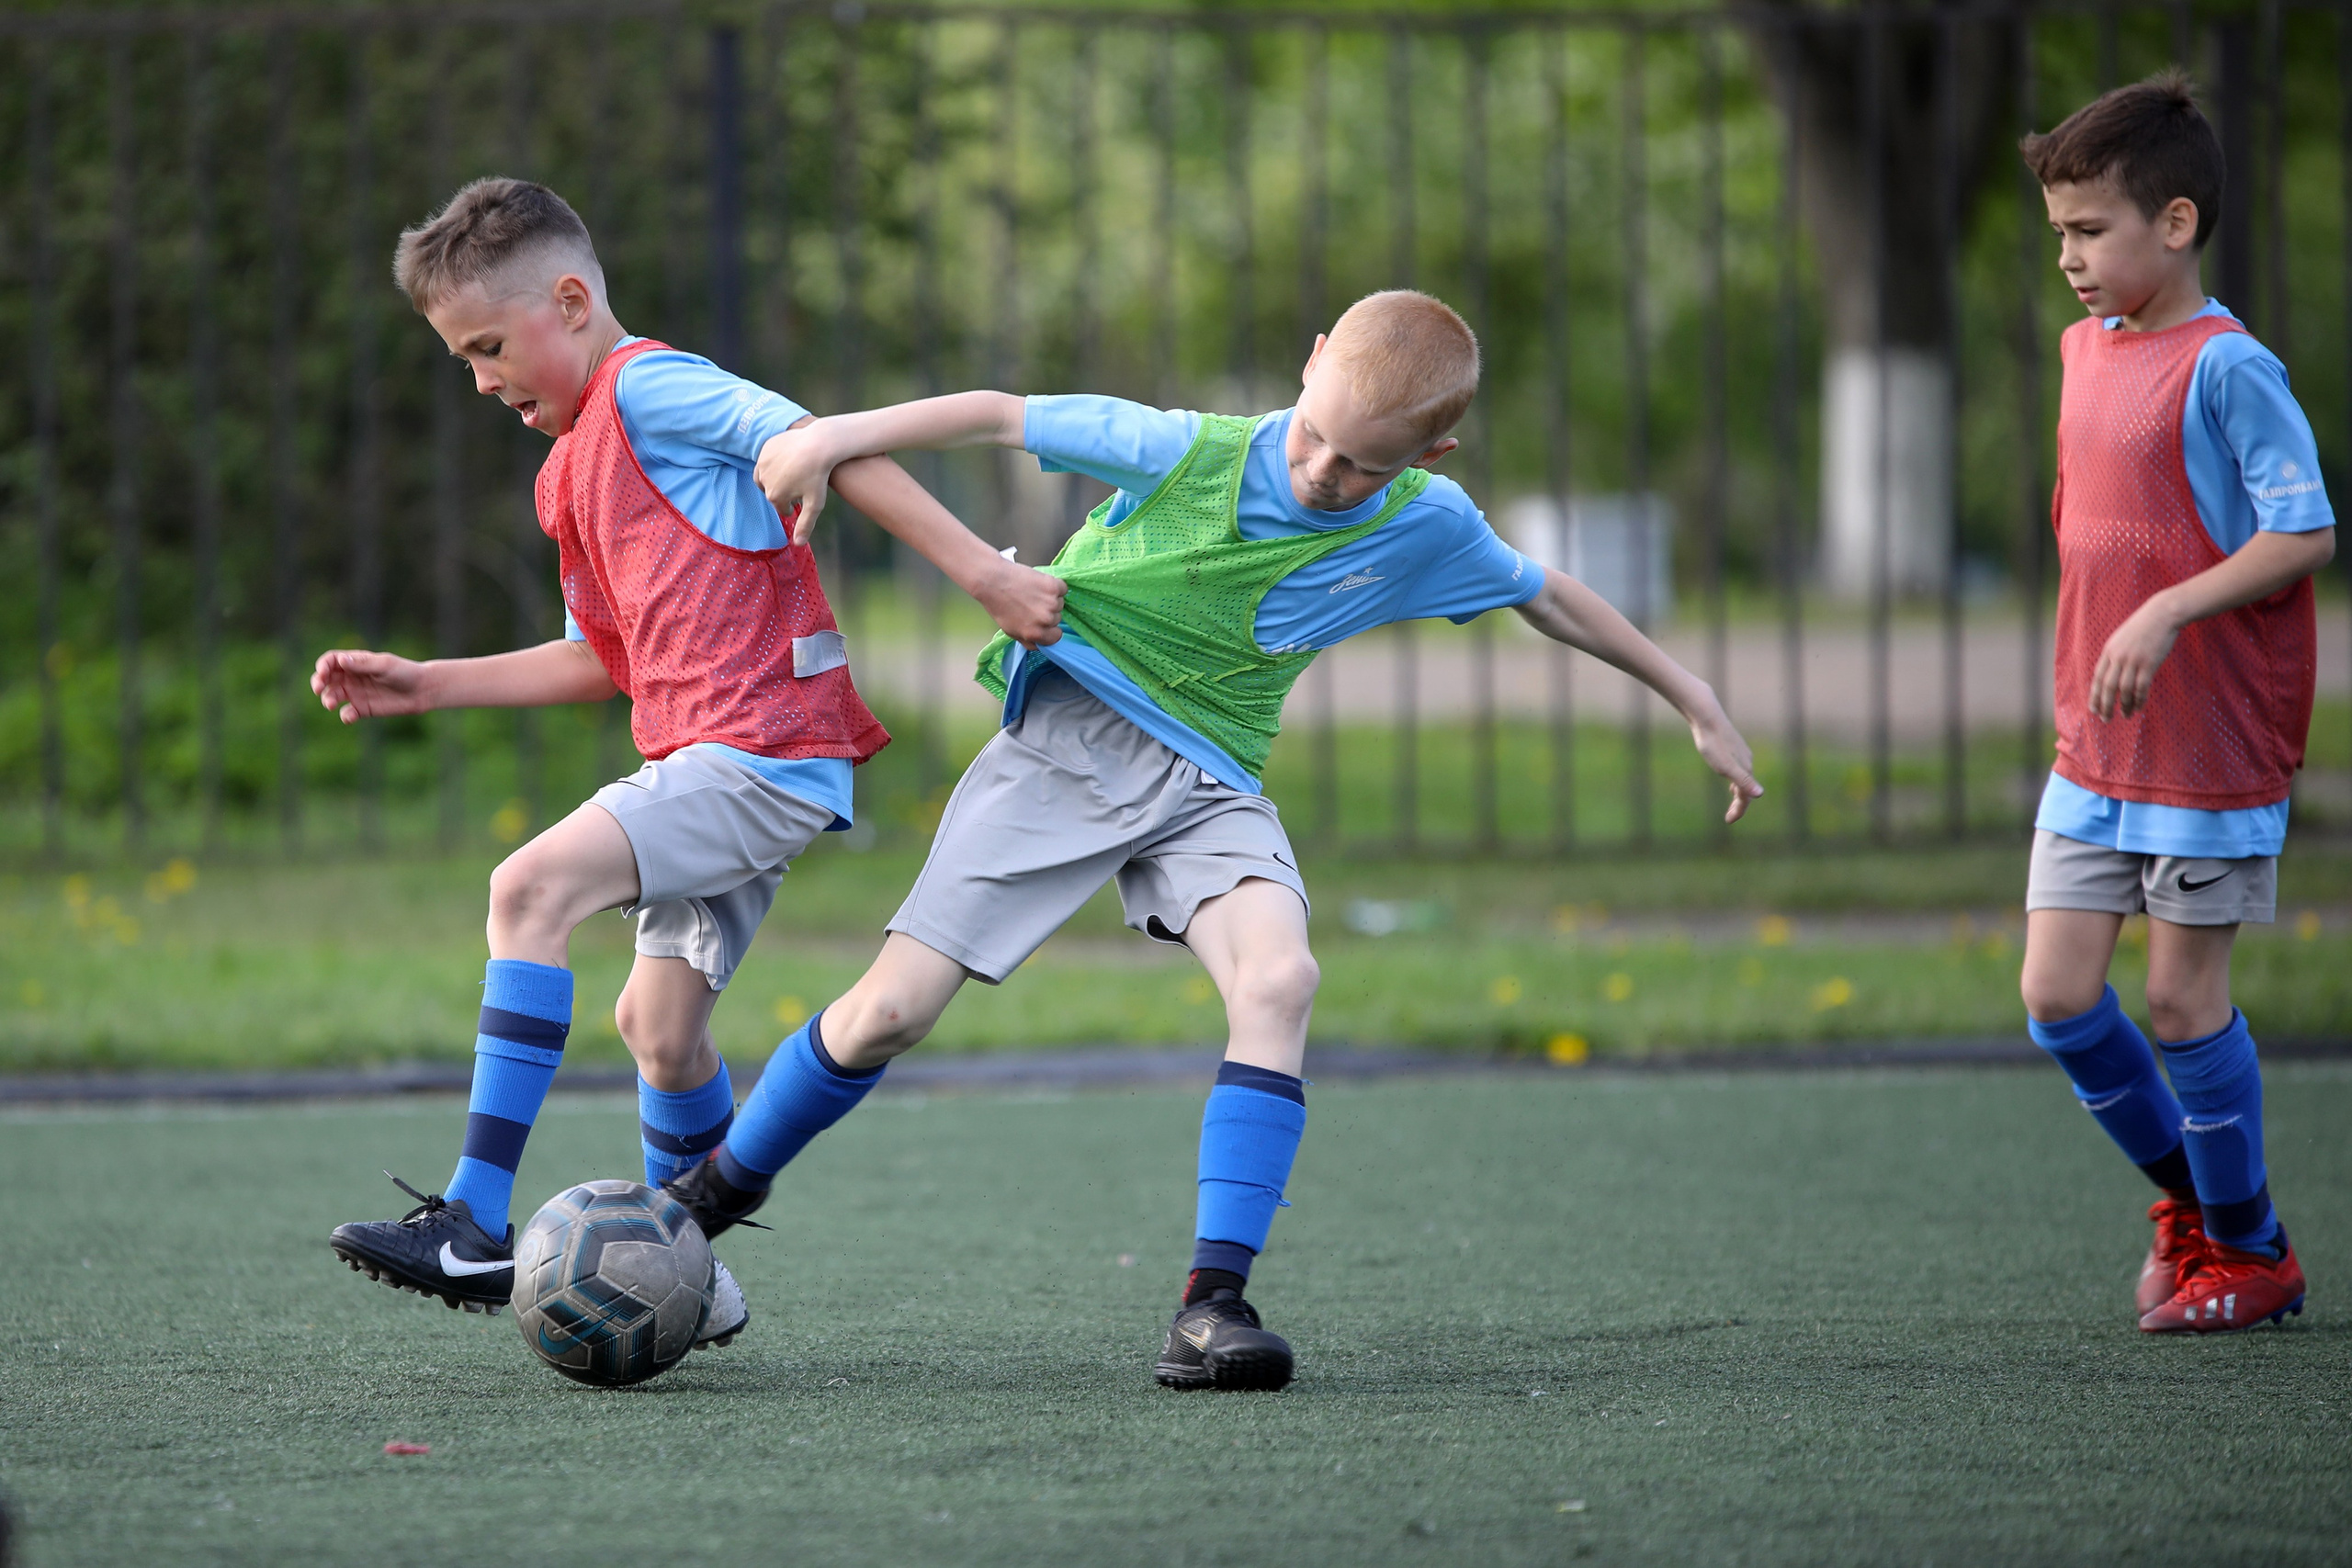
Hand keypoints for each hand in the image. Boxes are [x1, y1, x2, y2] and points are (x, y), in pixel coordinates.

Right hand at [312, 648, 432, 721]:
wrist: (422, 691)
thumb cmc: (405, 672)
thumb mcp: (385, 665)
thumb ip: (363, 664)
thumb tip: (340, 661)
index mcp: (355, 661)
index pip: (331, 661)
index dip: (323, 666)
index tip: (323, 673)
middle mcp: (352, 677)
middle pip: (326, 679)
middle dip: (318, 683)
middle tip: (318, 689)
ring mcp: (356, 693)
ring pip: (332, 696)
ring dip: (328, 699)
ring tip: (331, 704)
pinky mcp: (363, 709)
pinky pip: (348, 713)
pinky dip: (345, 716)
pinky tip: (350, 716)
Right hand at [754, 423, 839, 544]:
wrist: (819, 444)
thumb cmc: (819, 476)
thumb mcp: (815, 504)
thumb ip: (805, 525)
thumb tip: (797, 545)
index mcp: (774, 496)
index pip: (782, 507)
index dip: (794, 506)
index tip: (802, 501)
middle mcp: (764, 480)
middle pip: (773, 492)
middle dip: (784, 492)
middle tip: (798, 486)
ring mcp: (763, 463)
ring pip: (766, 477)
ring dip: (775, 479)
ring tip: (789, 477)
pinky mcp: (766, 448)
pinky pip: (767, 460)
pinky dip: (775, 463)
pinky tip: (788, 462)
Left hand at [977, 558, 1066, 647]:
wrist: (992, 580)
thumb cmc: (997, 604)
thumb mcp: (1010, 631)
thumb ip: (1028, 641)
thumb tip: (1040, 644)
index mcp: (1035, 634)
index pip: (1056, 636)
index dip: (1049, 629)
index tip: (1042, 620)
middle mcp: (1045, 620)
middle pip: (1057, 618)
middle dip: (1047, 612)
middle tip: (1031, 603)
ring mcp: (1051, 602)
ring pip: (1060, 603)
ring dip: (1050, 598)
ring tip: (1032, 592)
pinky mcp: (1053, 586)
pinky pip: (1062, 589)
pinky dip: (1054, 586)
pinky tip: (1039, 584)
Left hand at [1689, 705, 1764, 824]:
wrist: (1706, 717)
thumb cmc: (1713, 743)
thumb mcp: (1725, 766)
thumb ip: (1742, 781)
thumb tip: (1761, 794)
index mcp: (1745, 769)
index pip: (1746, 796)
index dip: (1739, 810)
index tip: (1729, 821)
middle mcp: (1746, 762)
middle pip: (1746, 789)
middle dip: (1740, 805)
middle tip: (1730, 818)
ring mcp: (1740, 754)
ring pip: (1743, 779)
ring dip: (1738, 793)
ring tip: (1732, 804)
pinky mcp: (1732, 747)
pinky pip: (1738, 769)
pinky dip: (1735, 780)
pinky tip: (1729, 778)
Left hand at [2088, 600, 2181, 719]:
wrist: (2162, 614)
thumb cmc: (2143, 627)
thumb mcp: (2121, 639)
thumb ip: (2114, 655)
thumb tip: (2110, 674)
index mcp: (2109, 651)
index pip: (2097, 678)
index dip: (2095, 695)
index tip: (2093, 709)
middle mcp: (2118, 657)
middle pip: (2107, 687)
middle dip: (2104, 705)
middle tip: (2105, 719)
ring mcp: (2133, 660)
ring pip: (2124, 689)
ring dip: (2124, 705)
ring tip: (2125, 716)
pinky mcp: (2149, 663)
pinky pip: (2141, 686)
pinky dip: (2139, 699)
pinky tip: (2139, 707)